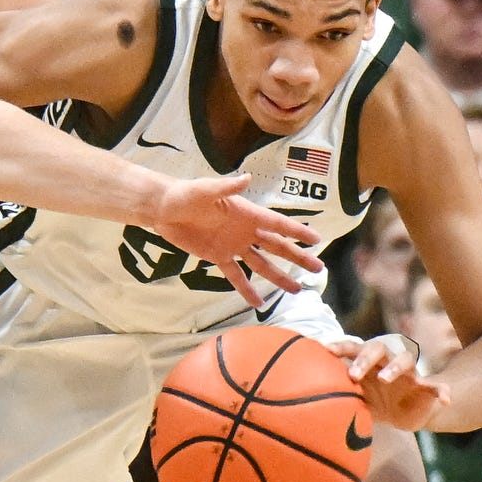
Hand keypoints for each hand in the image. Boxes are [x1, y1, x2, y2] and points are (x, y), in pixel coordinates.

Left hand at [152, 176, 320, 307]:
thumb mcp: (205, 189)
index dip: (297, 232)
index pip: (277, 224)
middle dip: (298, 258)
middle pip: (277, 246)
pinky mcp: (218, 257)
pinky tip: (258, 303)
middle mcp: (245, 230)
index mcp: (246, 213)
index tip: (317, 240)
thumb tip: (246, 178)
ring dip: (278, 277)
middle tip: (318, 269)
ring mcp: (233, 245)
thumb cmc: (184, 194)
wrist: (163, 209)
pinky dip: (246, 289)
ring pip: (261, 264)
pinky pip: (235, 276)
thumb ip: (226, 187)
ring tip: (296, 289)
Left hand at [325, 333, 449, 430]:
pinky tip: (445, 399)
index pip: (354, 348)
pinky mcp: (425, 388)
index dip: (341, 347)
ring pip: (405, 360)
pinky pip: (437, 386)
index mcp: (368, 363)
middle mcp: (387, 363)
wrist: (403, 413)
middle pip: (378, 348)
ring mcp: (408, 373)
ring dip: (395, 367)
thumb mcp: (356, 400)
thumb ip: (339, 396)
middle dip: (364, 358)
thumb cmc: (374, 401)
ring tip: (385, 379)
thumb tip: (310, 404)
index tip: (326, 351)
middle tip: (352, 375)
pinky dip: (442, 390)